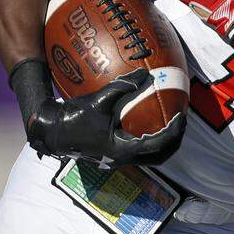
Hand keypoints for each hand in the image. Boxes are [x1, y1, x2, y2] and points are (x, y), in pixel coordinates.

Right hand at [26, 69, 184, 167]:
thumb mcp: (99, 100)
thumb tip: (145, 74)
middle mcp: (124, 158)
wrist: (51, 132)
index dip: (174, 130)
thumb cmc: (72, 118)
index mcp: (123, 150)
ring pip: (152, 156)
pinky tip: (150, 120)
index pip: (159, 144)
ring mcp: (119, 158)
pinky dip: (150, 138)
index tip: (181, 115)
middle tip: (182, 121)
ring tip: (171, 122)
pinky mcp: (114, 154)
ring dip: (164, 141)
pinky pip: (140, 149)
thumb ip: (123, 87)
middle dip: (175, 140)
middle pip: (161, 156)